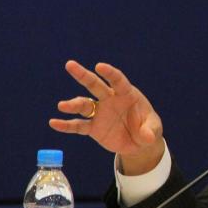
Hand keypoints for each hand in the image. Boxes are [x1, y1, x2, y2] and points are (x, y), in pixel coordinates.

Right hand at [49, 60, 164, 174]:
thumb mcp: (153, 129)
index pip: (118, 81)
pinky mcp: (93, 127)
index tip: (99, 66)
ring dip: (73, 104)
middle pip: (95, 85)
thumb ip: (149, 132)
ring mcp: (100, 112)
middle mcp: (110, 100)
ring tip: (62, 106)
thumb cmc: (148, 128)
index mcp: (127, 94)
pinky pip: (78, 125)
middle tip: (69, 65)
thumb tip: (146, 138)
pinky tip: (54, 123)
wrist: (139, 143)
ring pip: (84, 105)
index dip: (110, 73)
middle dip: (83, 75)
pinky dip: (66, 125)